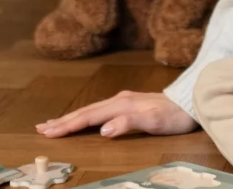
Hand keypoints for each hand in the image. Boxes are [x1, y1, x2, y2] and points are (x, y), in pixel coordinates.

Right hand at [35, 91, 195, 137]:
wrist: (191, 103)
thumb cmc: (174, 116)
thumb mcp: (154, 122)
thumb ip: (129, 123)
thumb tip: (103, 130)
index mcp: (120, 105)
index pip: (88, 117)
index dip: (68, 125)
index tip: (48, 132)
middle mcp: (118, 100)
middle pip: (85, 111)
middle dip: (63, 121)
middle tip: (41, 128)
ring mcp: (123, 100)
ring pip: (91, 110)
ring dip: (71, 117)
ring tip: (54, 123)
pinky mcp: (127, 103)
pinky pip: (99, 110)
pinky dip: (85, 115)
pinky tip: (83, 118)